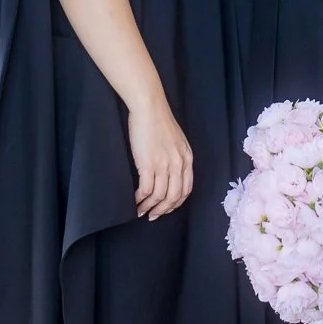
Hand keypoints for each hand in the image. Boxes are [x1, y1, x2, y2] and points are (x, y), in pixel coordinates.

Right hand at [127, 99, 193, 218]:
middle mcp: (178, 164)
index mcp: (187, 159)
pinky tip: (135, 200)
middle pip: (174, 197)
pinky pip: (146, 190)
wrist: (149, 108)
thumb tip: (169, 173)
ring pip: (159, 196)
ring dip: (149, 207)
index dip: (176, 203)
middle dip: (163, 210)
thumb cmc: (159, 121)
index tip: (166, 208)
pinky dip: (140, 199)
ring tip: (141, 210)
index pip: (186, 189)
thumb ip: (177, 157)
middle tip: (152, 215)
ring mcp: (164, 165)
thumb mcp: (177, 141)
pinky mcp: (148, 164)